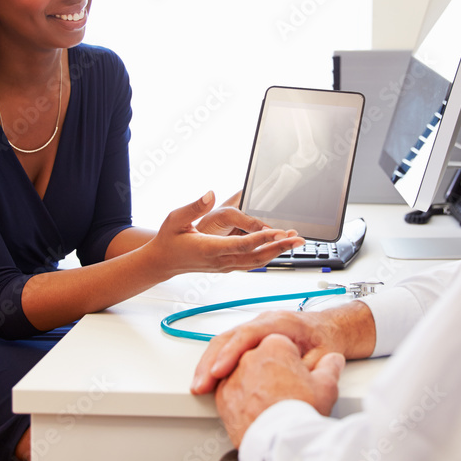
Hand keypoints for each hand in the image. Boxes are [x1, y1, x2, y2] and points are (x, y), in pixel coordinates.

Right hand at [150, 191, 303, 273]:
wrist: (163, 261)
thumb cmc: (169, 239)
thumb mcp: (175, 219)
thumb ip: (194, 207)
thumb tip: (210, 194)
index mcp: (208, 248)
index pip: (240, 245)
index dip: (260, 238)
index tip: (277, 231)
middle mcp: (219, 260)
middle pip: (255, 257)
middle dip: (278, 247)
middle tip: (298, 239)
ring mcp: (224, 266)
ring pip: (256, 262)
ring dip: (277, 252)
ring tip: (294, 242)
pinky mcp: (227, 266)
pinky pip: (251, 263)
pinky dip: (267, 256)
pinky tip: (278, 247)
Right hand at [191, 309, 346, 394]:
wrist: (330, 329)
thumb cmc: (327, 340)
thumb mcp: (324, 355)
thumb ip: (306, 367)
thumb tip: (290, 382)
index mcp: (281, 322)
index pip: (249, 333)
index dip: (231, 352)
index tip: (219, 372)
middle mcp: (264, 321)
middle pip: (229, 336)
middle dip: (211, 361)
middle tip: (200, 385)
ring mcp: (255, 327)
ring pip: (224, 341)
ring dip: (208, 363)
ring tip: (199, 386)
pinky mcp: (250, 337)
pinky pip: (227, 347)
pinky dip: (215, 363)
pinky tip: (208, 381)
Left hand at [215, 333, 344, 446]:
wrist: (280, 439)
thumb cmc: (302, 410)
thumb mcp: (326, 385)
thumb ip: (329, 366)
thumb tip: (333, 361)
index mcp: (275, 343)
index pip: (280, 344)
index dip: (289, 358)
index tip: (293, 369)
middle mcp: (250, 354)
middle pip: (257, 355)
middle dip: (266, 366)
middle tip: (279, 384)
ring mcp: (233, 374)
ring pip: (239, 370)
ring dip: (248, 378)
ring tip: (264, 396)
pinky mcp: (223, 395)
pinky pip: (229, 389)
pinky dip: (237, 394)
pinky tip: (249, 404)